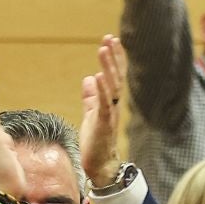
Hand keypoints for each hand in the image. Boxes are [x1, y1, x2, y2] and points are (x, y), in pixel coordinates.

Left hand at [78, 34, 125, 188]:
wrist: (99, 165)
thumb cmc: (96, 141)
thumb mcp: (91, 114)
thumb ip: (91, 97)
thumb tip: (88, 78)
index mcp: (111, 102)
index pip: (114, 75)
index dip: (114, 58)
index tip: (110, 40)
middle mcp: (114, 105)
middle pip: (116, 76)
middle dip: (113, 57)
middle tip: (109, 38)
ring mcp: (110, 113)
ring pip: (112, 86)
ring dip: (108, 67)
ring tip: (103, 49)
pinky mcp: (104, 123)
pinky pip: (104, 103)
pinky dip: (101, 89)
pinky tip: (97, 76)